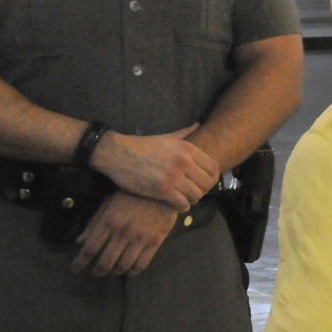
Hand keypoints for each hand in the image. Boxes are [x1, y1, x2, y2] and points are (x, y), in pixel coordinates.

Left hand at [71, 191, 177, 275]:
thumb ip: (94, 222)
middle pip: (105, 262)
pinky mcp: (156, 241)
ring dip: (113, 272)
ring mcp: (141, 237)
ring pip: (123, 266)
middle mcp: (123, 232)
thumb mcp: (109, 202)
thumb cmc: (132, 193)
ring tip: (110, 271)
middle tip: (94, 273)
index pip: (90, 249)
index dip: (80, 263)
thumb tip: (80, 241)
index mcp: (109, 221)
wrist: (163, 187)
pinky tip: (128, 270)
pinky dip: (132, 272)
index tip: (75, 269)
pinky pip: (142, 264)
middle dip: (96, 272)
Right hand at [91, 125, 219, 208]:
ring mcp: (174, 177)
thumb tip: (198, 124)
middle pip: (207, 183)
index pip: (213, 168)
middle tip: (194, 192)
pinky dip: (182, 206)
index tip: (205, 182)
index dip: (212, 178)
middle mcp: (184, 162)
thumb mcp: (167, 137)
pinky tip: (177, 204)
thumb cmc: (142, 145)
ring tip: (185, 198)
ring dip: (192, 199)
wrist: (117, 154)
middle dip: (203, 190)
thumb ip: (185, 133)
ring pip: (196, 195)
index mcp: (187, 149)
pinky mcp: (162, 190)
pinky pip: (182, 204)